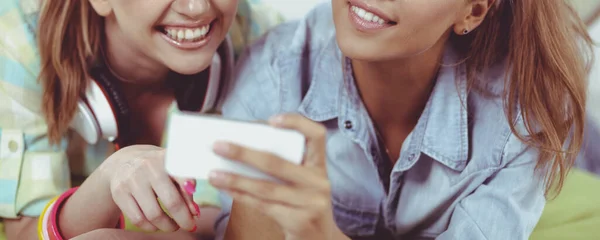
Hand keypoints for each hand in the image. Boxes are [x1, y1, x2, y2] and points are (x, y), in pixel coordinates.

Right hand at [99, 145, 199, 231]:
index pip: (183, 176)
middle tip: (189, 226)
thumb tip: (194, 213)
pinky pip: (138, 219)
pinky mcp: (119, 192)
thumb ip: (185, 189)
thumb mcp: (172, 171)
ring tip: (173, 226)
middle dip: (183, 219)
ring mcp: (132, 179)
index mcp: (167, 158)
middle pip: (171, 201)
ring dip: (167, 226)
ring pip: (153, 214)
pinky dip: (150, 227)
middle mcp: (149, 166)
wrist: (124, 162)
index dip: (190, 193)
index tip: (196, 212)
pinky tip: (156, 225)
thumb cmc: (157, 170)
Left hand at [208, 114, 347, 239]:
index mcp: (319, 165)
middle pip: (278, 163)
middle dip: (243, 153)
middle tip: (218, 146)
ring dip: (235, 179)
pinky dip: (241, 196)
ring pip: (266, 188)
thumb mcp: (302, 181)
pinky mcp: (299, 221)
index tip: (272, 120)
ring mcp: (311, 203)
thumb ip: (283, 165)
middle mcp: (319, 182)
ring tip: (213, 173)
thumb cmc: (302, 203)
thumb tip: (241, 146)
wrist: (319, 238)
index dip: (297, 123)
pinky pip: (263, 206)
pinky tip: (226, 189)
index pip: (317, 135)